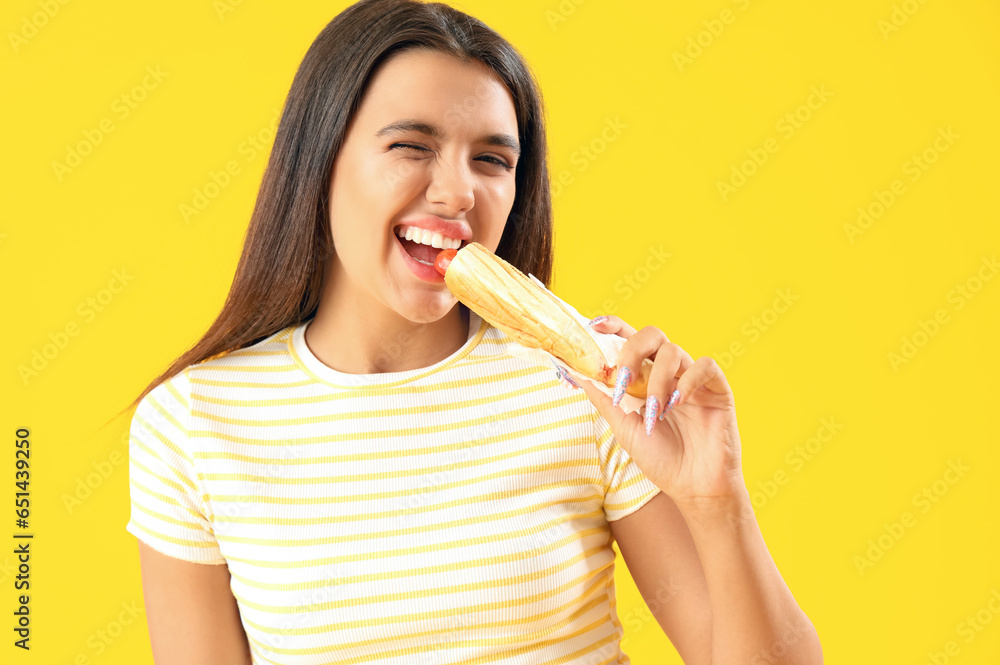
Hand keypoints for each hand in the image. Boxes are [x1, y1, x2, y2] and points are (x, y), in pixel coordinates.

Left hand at [573, 315, 744, 505]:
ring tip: (654, 410)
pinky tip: (677, 402)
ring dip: (656, 380)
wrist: (693, 488)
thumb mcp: (624, 429)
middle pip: (652, 335)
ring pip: (674, 350)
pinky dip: (688, 379)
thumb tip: (577, 374)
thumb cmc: (660, 460)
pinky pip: (705, 365)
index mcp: (646, 378)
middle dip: (632, 349)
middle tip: (622, 377)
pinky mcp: (717, 389)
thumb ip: (604, 400)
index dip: (614, 327)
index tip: (594, 325)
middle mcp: (669, 373)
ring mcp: (693, 379)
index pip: (630, 341)